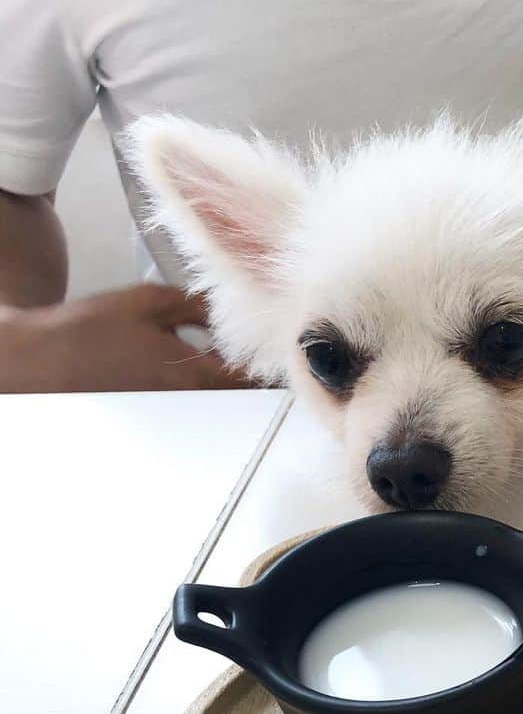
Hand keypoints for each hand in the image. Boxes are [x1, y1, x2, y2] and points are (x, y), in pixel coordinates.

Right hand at [0, 284, 255, 391]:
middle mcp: (186, 400)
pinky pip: (194, 401)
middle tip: (271, 351)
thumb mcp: (150, 302)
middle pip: (237, 395)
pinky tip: (206, 361)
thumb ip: (198, 307)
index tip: (289, 353)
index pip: (248, 381)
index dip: (272, 367)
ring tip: (243, 355)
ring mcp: (170, 410)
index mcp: (191, 375)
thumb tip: (232, 310)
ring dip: (232, 382)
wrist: (43, 360)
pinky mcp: (155, 411)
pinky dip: (206, 385)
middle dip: (257, 376)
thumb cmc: (93, 329)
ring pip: (216, 399)